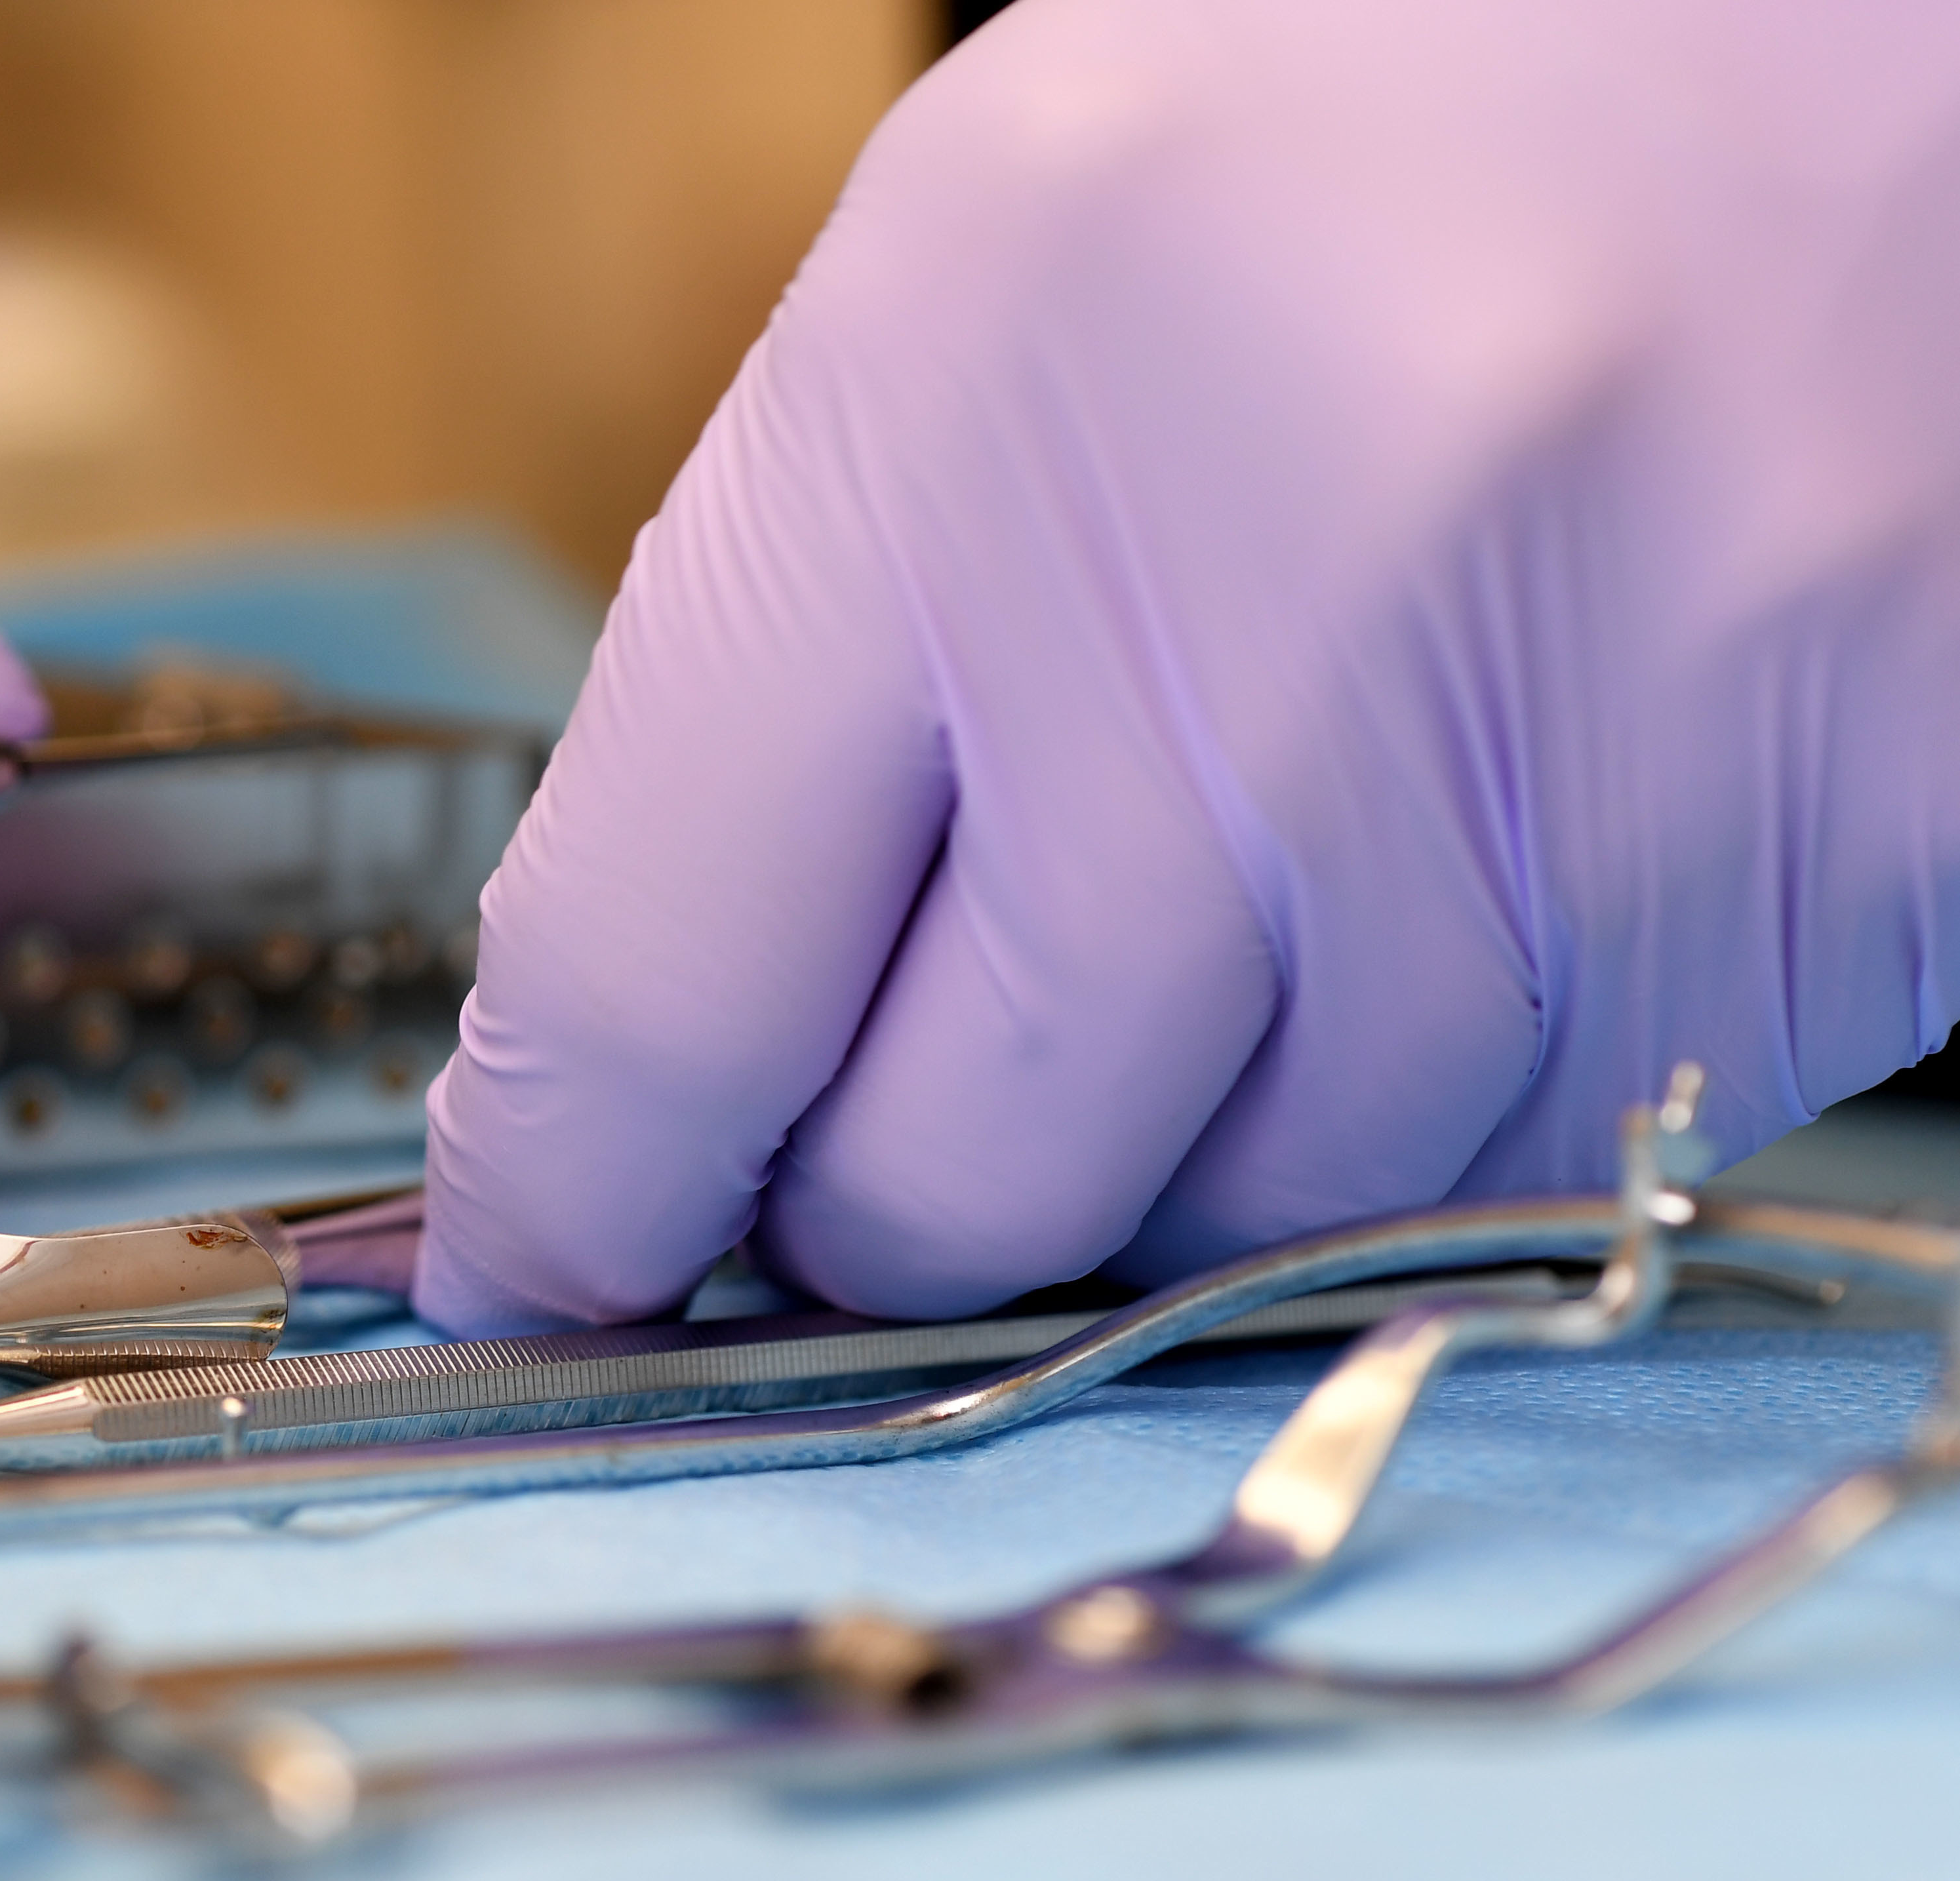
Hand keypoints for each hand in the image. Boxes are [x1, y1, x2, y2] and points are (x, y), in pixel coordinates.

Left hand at [418, 0, 1959, 1330]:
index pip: (648, 988)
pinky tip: (1462, 878)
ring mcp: (1571, 781)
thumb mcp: (988, 303)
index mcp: (972, 384)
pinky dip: (1414, 1107)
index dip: (568, 1195)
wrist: (1909, 14)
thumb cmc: (1397, 121)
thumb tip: (625, 1109)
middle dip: (878, 1192)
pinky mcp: (1824, 899)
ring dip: (1178, 1142)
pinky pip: (1497, 1189)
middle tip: (923, 1057)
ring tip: (1265, 871)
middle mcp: (1265, 612)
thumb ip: (778, 694)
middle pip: (940, 1190)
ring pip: (1230, 1239)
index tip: (546, 1267)